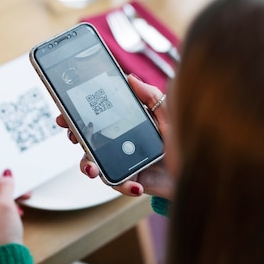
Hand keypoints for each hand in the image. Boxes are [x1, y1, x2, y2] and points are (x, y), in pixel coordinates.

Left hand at [0, 165, 24, 255]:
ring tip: (22, 200)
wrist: (4, 261)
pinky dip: (4, 208)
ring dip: (7, 198)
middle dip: (3, 187)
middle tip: (17, 185)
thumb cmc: (2, 235)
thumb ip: (5, 186)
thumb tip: (5, 175)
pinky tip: (17, 211)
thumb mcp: (6, 204)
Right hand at [56, 74, 173, 199]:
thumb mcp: (167, 113)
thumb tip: (130, 78)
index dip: (77, 115)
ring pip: (94, 164)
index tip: (65, 111)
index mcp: (124, 124)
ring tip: (92, 168)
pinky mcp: (131, 180)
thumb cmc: (183, 138)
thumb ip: (150, 96)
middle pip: (87, 139)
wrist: (198, 167)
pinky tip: (135, 184)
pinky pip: (118, 183)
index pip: (95, 117)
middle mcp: (118, 143)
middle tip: (73, 135)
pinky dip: (124, 185)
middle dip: (75, 136)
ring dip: (88, 166)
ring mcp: (121, 162)